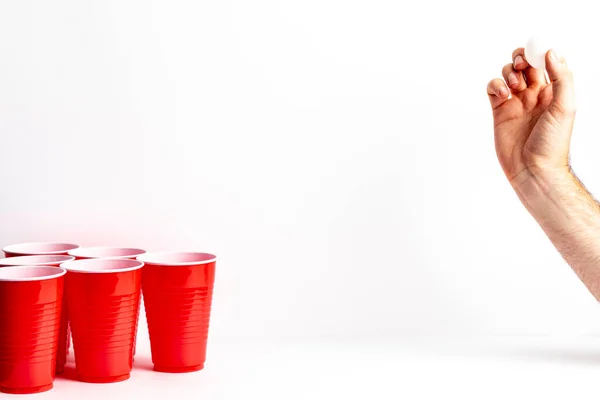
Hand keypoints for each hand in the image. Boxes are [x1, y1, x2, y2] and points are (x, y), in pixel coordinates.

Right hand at [487, 48, 575, 184]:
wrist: (533, 169)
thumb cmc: (552, 143)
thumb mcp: (565, 106)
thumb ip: (561, 77)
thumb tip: (551, 52)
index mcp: (553, 91)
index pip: (545, 61)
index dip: (539, 52)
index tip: (535, 52)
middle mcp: (534, 94)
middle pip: (525, 64)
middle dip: (521, 58)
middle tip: (521, 65)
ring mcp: (516, 102)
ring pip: (508, 73)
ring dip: (509, 73)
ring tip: (514, 88)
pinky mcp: (499, 111)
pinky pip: (493, 89)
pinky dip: (495, 86)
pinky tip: (502, 96)